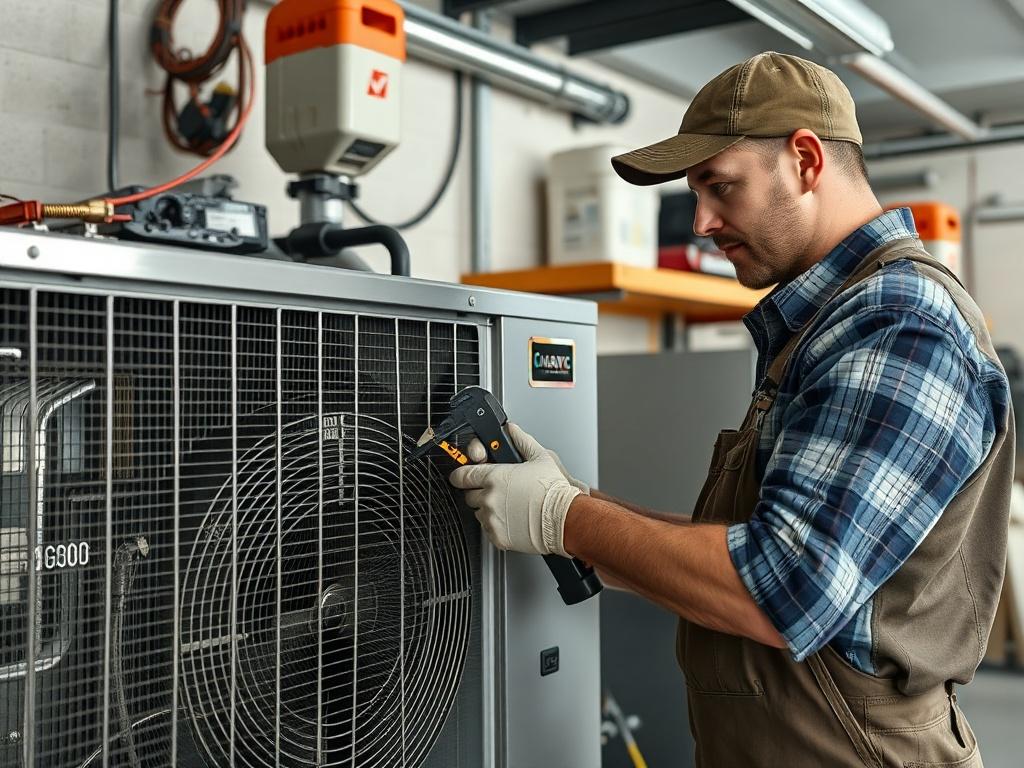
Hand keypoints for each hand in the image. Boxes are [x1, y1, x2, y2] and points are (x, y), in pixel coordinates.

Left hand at [449, 424, 580, 555]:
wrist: (564, 518)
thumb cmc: (553, 491)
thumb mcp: (540, 457)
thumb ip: (521, 441)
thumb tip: (512, 430)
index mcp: (494, 477)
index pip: (461, 476)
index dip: (461, 476)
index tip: (463, 478)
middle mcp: (489, 498)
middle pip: (469, 495)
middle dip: (479, 493)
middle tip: (498, 493)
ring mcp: (492, 518)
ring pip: (479, 513)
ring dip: (488, 510)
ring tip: (510, 507)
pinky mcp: (497, 536)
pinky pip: (489, 530)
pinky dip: (497, 526)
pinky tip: (513, 520)